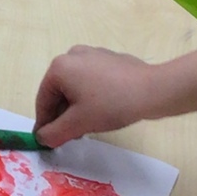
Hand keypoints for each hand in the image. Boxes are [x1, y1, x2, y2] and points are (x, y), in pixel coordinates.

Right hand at [33, 46, 162, 147]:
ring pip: (76, 86)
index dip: (44, 124)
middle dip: (63, 115)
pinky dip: (91, 96)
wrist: (154, 90)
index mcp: (59, 67)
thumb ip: (54, 133)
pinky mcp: (110, 59)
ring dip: (77, 107)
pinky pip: (92, 80)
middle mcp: (72, 55)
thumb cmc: (111, 105)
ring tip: (88, 125)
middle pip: (59, 92)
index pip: (43, 100)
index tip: (47, 141)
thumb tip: (42, 138)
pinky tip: (104, 110)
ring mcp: (93, 54)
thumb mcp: (78, 124)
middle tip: (70, 135)